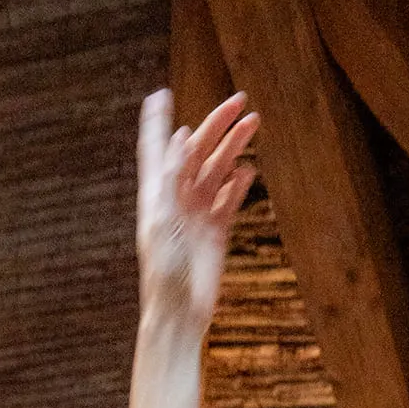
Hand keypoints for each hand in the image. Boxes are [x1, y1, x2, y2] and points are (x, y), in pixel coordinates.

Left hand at [136, 87, 258, 337]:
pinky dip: (239, 183)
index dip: (157, 121)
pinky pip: (229, 200)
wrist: (179, 313)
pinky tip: (248, 170)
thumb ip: (172, 176)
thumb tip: (182, 137)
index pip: (156, 149)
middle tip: (239, 100)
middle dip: (216, 125)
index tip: (160, 93)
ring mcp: (198, 214)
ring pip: (217, 170)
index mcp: (157, 194)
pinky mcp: (216, 232)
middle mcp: (177, 199)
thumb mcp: (163, 219)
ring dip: (234, 147)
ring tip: (253, 123)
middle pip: (197, 151)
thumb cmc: (164, 271)